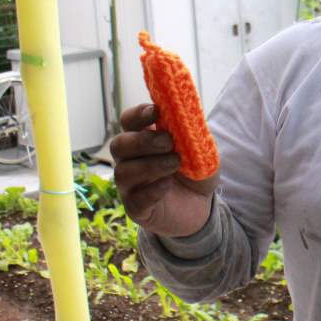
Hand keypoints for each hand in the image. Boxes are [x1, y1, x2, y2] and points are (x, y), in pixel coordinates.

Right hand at [111, 104, 217, 237]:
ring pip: (123, 172)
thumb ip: (193, 132)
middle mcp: (130, 160)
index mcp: (143, 138)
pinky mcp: (136, 208)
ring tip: (175, 163)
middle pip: (119, 145)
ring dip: (150, 165)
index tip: (156, 111)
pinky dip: (151, 191)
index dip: (138, 114)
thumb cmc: (195, 171)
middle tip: (168, 142)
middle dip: (142, 141)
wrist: (201, 205)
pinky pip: (135, 199)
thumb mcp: (201, 149)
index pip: (129, 121)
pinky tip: (167, 184)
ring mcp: (130, 185)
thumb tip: (188, 115)